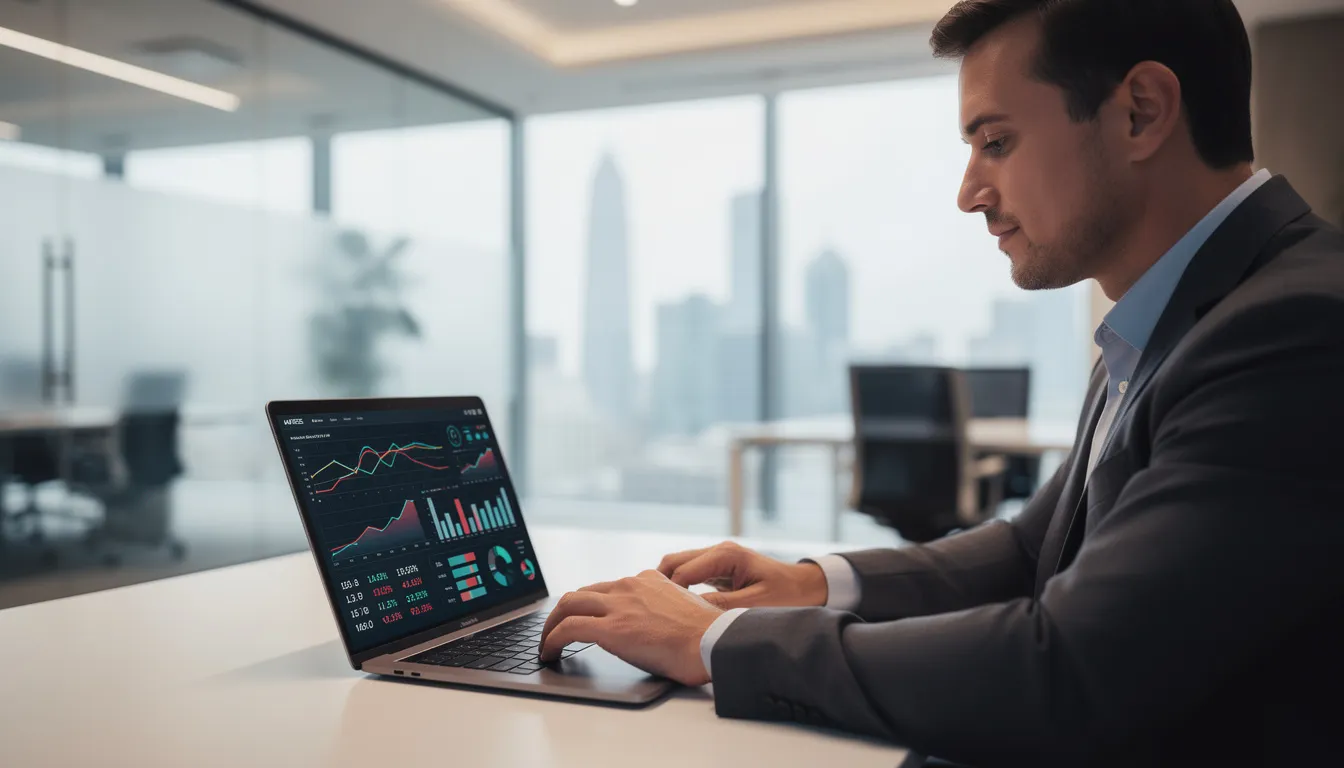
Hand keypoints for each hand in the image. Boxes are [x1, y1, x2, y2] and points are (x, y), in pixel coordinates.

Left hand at [539, 570, 721, 685]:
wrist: (714, 642)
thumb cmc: (707, 635)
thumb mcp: (683, 608)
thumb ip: (663, 608)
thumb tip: (656, 625)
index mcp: (647, 580)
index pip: (607, 588)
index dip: (590, 606)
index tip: (583, 619)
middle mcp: (629, 585)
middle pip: (581, 593)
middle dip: (563, 612)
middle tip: (555, 631)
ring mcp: (619, 604)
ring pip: (568, 604)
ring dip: (551, 625)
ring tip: (546, 644)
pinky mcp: (611, 627)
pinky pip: (569, 628)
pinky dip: (553, 639)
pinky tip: (550, 653)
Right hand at [658, 541, 828, 609]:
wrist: (808, 588)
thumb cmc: (788, 596)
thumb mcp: (755, 605)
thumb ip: (722, 607)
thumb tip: (689, 613)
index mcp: (726, 555)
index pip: (683, 571)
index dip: (668, 594)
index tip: (657, 616)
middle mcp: (718, 551)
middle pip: (674, 562)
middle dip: (659, 585)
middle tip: (648, 611)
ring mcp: (717, 558)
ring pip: (678, 566)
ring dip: (667, 586)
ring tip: (657, 611)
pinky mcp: (718, 569)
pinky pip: (689, 575)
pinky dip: (678, 588)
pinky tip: (673, 609)